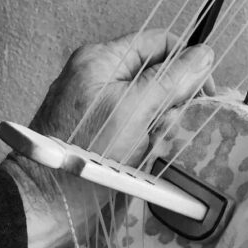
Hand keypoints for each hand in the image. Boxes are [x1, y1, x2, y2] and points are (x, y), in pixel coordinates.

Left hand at [3, 31, 214, 247]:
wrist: (43, 204)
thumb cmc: (84, 156)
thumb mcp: (134, 112)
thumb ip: (170, 80)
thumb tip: (205, 53)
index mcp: (102, 59)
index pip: (160, 43)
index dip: (188, 63)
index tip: (204, 93)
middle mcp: (98, 75)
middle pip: (157, 73)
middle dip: (173, 101)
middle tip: (171, 128)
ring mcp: (96, 104)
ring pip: (150, 103)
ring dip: (161, 125)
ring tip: (151, 148)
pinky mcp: (98, 131)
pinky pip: (136, 125)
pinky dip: (147, 140)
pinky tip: (142, 159)